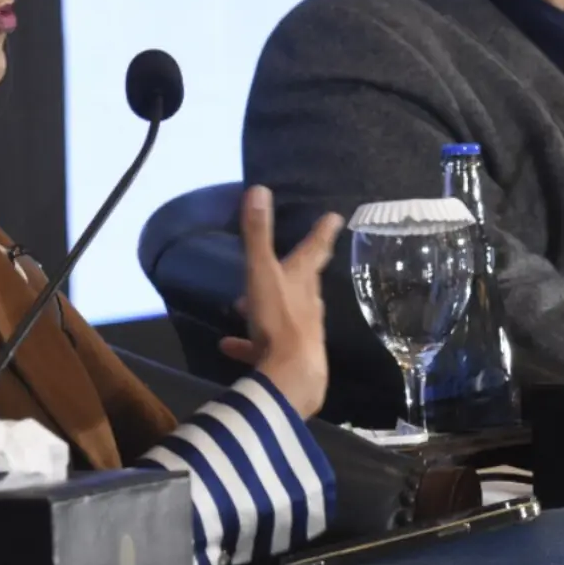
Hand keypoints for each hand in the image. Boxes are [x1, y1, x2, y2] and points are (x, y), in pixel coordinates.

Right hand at [219, 186, 343, 419]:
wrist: (292, 375)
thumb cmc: (279, 319)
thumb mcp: (262, 273)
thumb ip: (258, 234)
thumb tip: (259, 189)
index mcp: (302, 280)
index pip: (315, 249)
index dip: (323, 232)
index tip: (335, 218)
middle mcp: (306, 304)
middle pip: (304, 281)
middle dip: (297, 269)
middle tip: (292, 259)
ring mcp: (299, 332)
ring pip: (283, 313)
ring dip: (266, 306)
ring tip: (243, 305)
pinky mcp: (286, 359)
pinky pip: (263, 346)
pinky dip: (247, 344)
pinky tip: (228, 346)